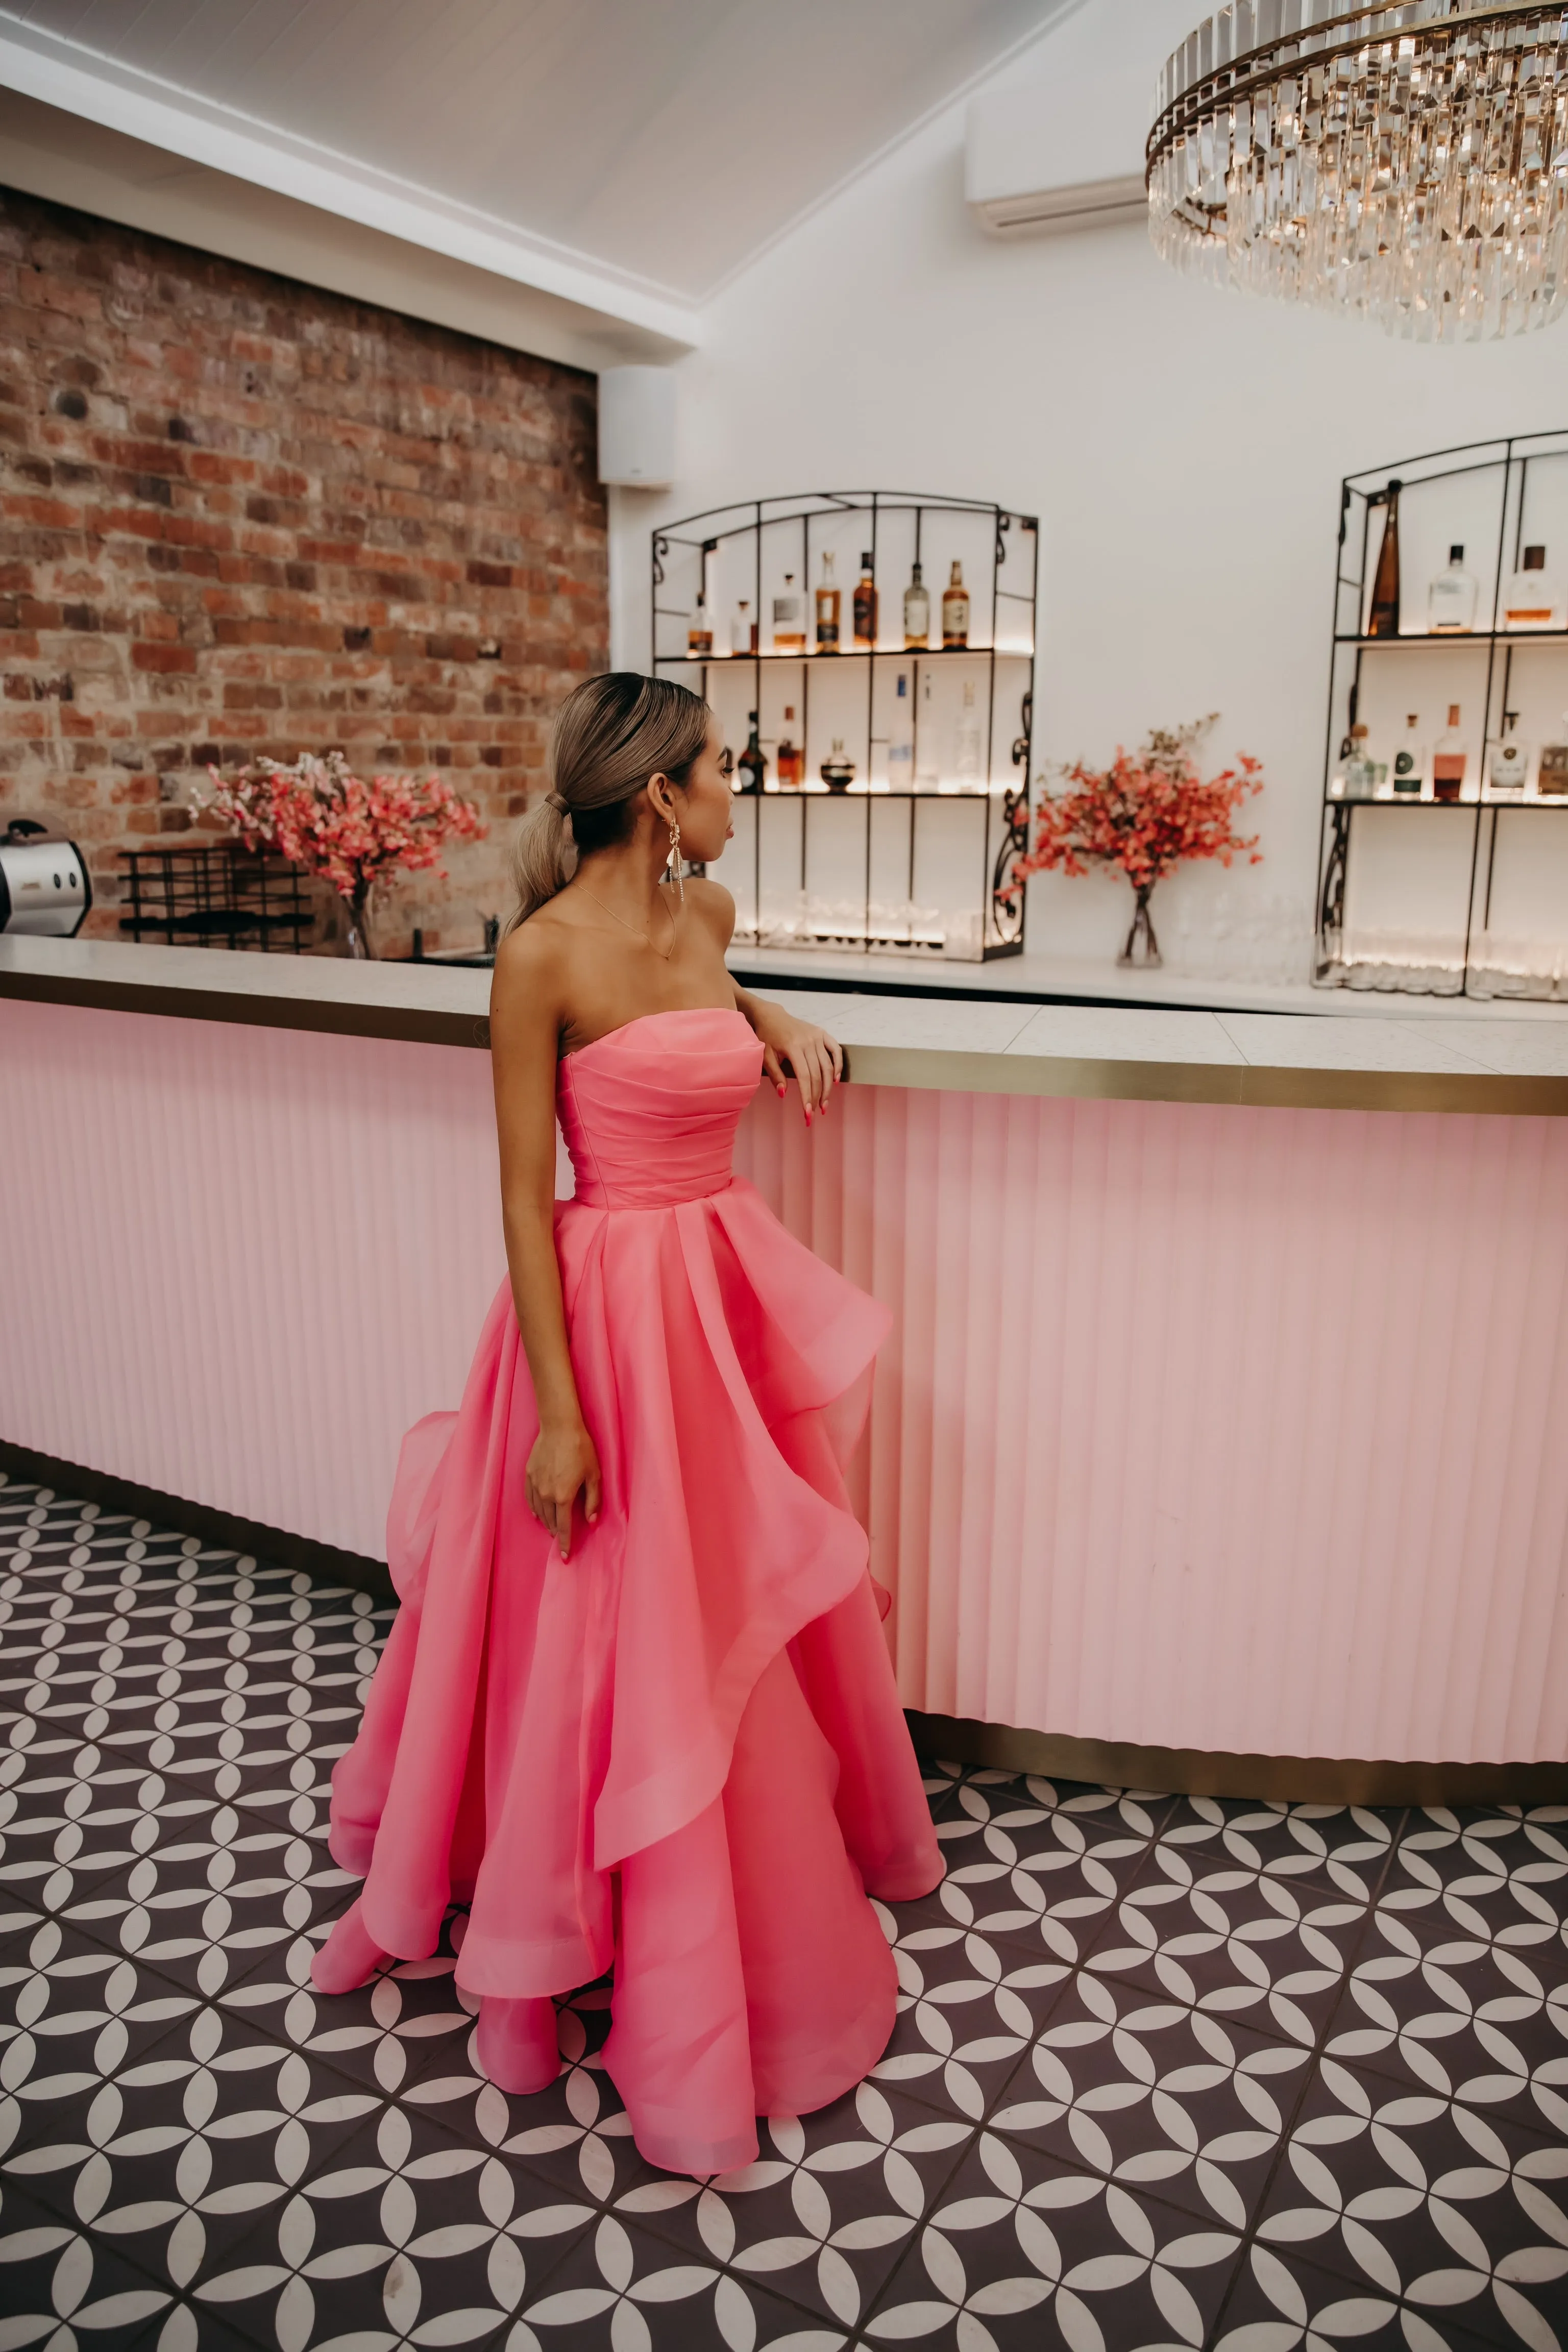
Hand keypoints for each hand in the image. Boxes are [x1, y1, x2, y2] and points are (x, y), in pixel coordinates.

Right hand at [524, 1420, 601, 1559]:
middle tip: (561, 1540)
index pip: (564, 1527)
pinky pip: (529, 1498)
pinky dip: (534, 1508)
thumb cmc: (581, 1448)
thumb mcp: (594, 1475)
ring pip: (539, 1512)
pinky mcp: (528, 1475)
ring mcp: (535, 1485)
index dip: (565, 1543)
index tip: (565, 1557)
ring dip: (546, 1522)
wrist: (559, 1426)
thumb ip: (593, 1501)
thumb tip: (591, 1521)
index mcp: (564, 1496)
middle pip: (550, 1521)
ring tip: (552, 1528)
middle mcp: (546, 1494)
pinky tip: (537, 1513)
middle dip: (556, 1533)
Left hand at [750, 1003, 841, 1125]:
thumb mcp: (766, 1056)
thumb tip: (783, 1094)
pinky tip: (836, 1079)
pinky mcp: (822, 1033)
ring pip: (828, 1066)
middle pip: (818, 1074)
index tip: (807, 1113)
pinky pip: (835, 1050)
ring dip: (828, 1087)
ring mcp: (817, 1036)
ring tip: (825, 1103)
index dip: (807, 1096)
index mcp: (793, 1047)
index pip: (804, 1077)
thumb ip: (775, 1075)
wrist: (771, 1016)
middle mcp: (808, 1041)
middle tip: (816, 1112)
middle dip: (818, 1096)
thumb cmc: (766, 1037)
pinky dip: (838, 1065)